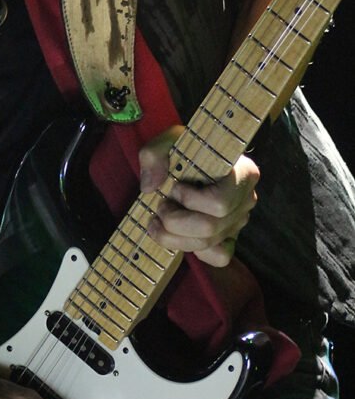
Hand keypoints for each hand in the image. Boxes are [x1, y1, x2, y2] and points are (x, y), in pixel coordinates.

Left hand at [139, 126, 258, 266]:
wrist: (189, 157)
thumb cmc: (184, 148)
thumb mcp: (168, 141)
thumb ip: (154, 155)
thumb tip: (150, 187)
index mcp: (244, 172)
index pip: (219, 203)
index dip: (190, 200)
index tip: (175, 186)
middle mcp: (247, 199)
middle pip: (210, 228)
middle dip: (175, 221)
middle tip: (160, 206)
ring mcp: (239, 221)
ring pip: (208, 244)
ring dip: (174, 237)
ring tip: (159, 220)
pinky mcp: (230, 237)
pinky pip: (218, 257)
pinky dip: (193, 248)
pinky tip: (179, 233)